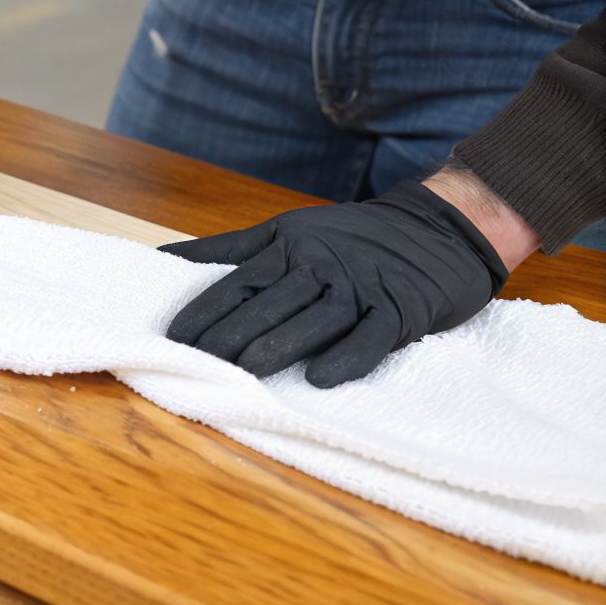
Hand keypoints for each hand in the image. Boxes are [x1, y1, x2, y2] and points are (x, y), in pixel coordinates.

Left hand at [161, 181, 508, 386]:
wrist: (441, 227)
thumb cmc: (350, 237)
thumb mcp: (286, 231)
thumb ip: (229, 249)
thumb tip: (164, 255)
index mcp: (289, 248)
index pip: (239, 281)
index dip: (207, 309)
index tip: (175, 336)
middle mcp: (321, 265)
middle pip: (271, 302)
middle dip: (232, 331)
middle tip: (198, 360)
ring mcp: (362, 288)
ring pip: (316, 318)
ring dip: (281, 343)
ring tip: (247, 368)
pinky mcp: (401, 310)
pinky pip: (372, 337)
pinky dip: (348, 356)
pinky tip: (321, 377)